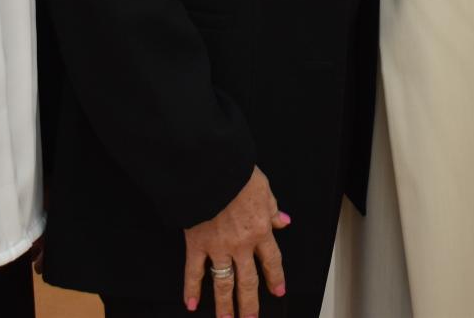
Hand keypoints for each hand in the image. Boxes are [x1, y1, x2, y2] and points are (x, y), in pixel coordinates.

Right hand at [182, 167, 287, 317]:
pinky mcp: (197, 243)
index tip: (278, 291)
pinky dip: (191, 289)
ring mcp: (218, 247)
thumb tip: (283, 221)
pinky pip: (194, 271)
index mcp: (259, 229)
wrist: (210, 168)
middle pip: (248, 281)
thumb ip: (272, 209)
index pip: (271, 260)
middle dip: (251, 304)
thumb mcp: (264, 188)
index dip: (276, 277)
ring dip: (225, 306)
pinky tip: (191, 304)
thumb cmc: (236, 173)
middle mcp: (241, 244)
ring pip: (223, 283)